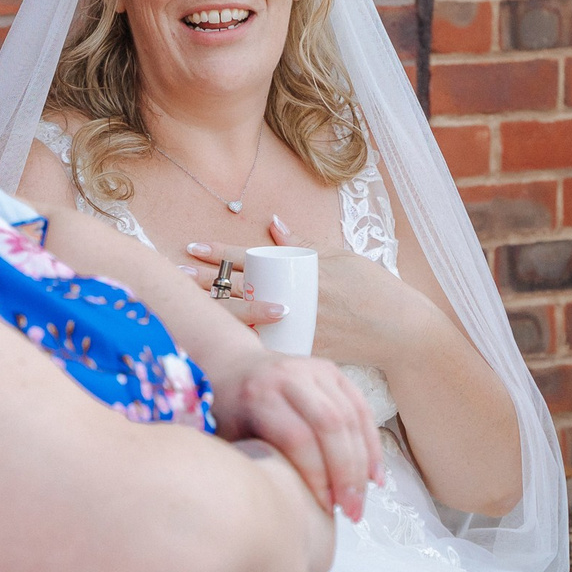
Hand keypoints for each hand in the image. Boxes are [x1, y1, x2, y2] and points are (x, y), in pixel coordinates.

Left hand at [189, 216, 426, 371]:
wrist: (398, 329)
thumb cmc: (372, 287)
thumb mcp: (339, 255)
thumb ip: (302, 241)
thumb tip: (273, 222)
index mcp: (299, 267)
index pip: (249, 257)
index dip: (218, 252)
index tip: (191, 247)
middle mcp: (291, 294)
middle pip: (238, 288)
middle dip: (203, 282)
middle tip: (173, 277)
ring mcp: (294, 323)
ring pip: (243, 318)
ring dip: (213, 311)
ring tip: (185, 307)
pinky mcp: (301, 349)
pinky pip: (264, 345)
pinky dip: (241, 341)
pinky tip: (217, 342)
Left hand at [198, 345, 380, 521]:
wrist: (232, 366)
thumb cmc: (227, 411)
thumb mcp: (228, 436)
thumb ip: (255, 462)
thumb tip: (282, 506)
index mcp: (259, 393)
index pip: (298, 438)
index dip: (316, 477)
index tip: (323, 509)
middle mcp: (290, 376)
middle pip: (331, 426)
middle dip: (346, 474)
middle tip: (350, 512)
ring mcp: (315, 369)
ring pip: (351, 418)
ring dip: (362, 465)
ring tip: (359, 501)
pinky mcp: (333, 372)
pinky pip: (361, 409)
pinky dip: (371, 445)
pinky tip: (374, 477)